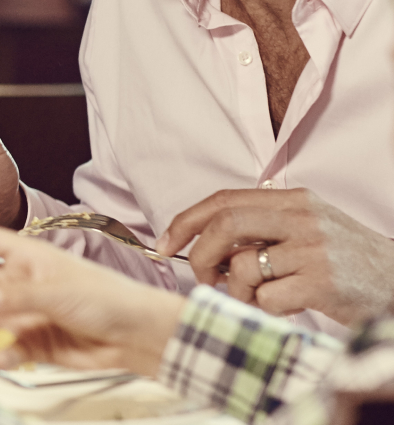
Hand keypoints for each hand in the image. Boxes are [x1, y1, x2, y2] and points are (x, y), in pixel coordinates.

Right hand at [0, 225, 183, 375]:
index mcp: (26, 257)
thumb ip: (15, 296)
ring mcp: (25, 314)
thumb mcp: (57, 291)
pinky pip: (7, 348)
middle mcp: (20, 283)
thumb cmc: (108, 298)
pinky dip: (1, 354)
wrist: (141, 336)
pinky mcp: (35, 344)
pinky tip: (2, 356)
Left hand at [157, 188, 393, 324]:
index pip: (224, 200)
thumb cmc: (344, 259)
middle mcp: (302, 218)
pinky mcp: (322, 283)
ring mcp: (313, 250)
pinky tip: (288, 306)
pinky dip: (266, 308)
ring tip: (260, 296)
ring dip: (239, 290)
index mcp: (293, 200)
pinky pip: (267, 298)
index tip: (164, 242)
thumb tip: (204, 243)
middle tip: (203, 277)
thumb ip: (261, 226)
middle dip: (201, 255)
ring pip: (243, 268)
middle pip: (225, 225)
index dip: (186, 220)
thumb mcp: (306, 227)